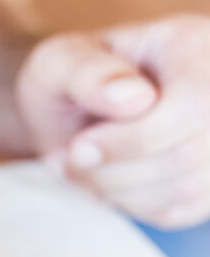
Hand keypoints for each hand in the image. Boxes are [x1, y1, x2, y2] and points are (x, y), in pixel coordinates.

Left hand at [16, 14, 209, 228]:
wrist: (78, 110)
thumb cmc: (70, 80)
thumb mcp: (60, 61)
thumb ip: (86, 71)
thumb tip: (132, 98)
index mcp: (195, 46)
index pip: (194, 105)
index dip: (133, 139)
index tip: (78, 146)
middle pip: (187, 155)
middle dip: (112, 169)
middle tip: (66, 159)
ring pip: (184, 189)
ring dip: (114, 189)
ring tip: (78, 167)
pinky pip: (175, 209)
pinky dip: (127, 202)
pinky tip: (103, 178)